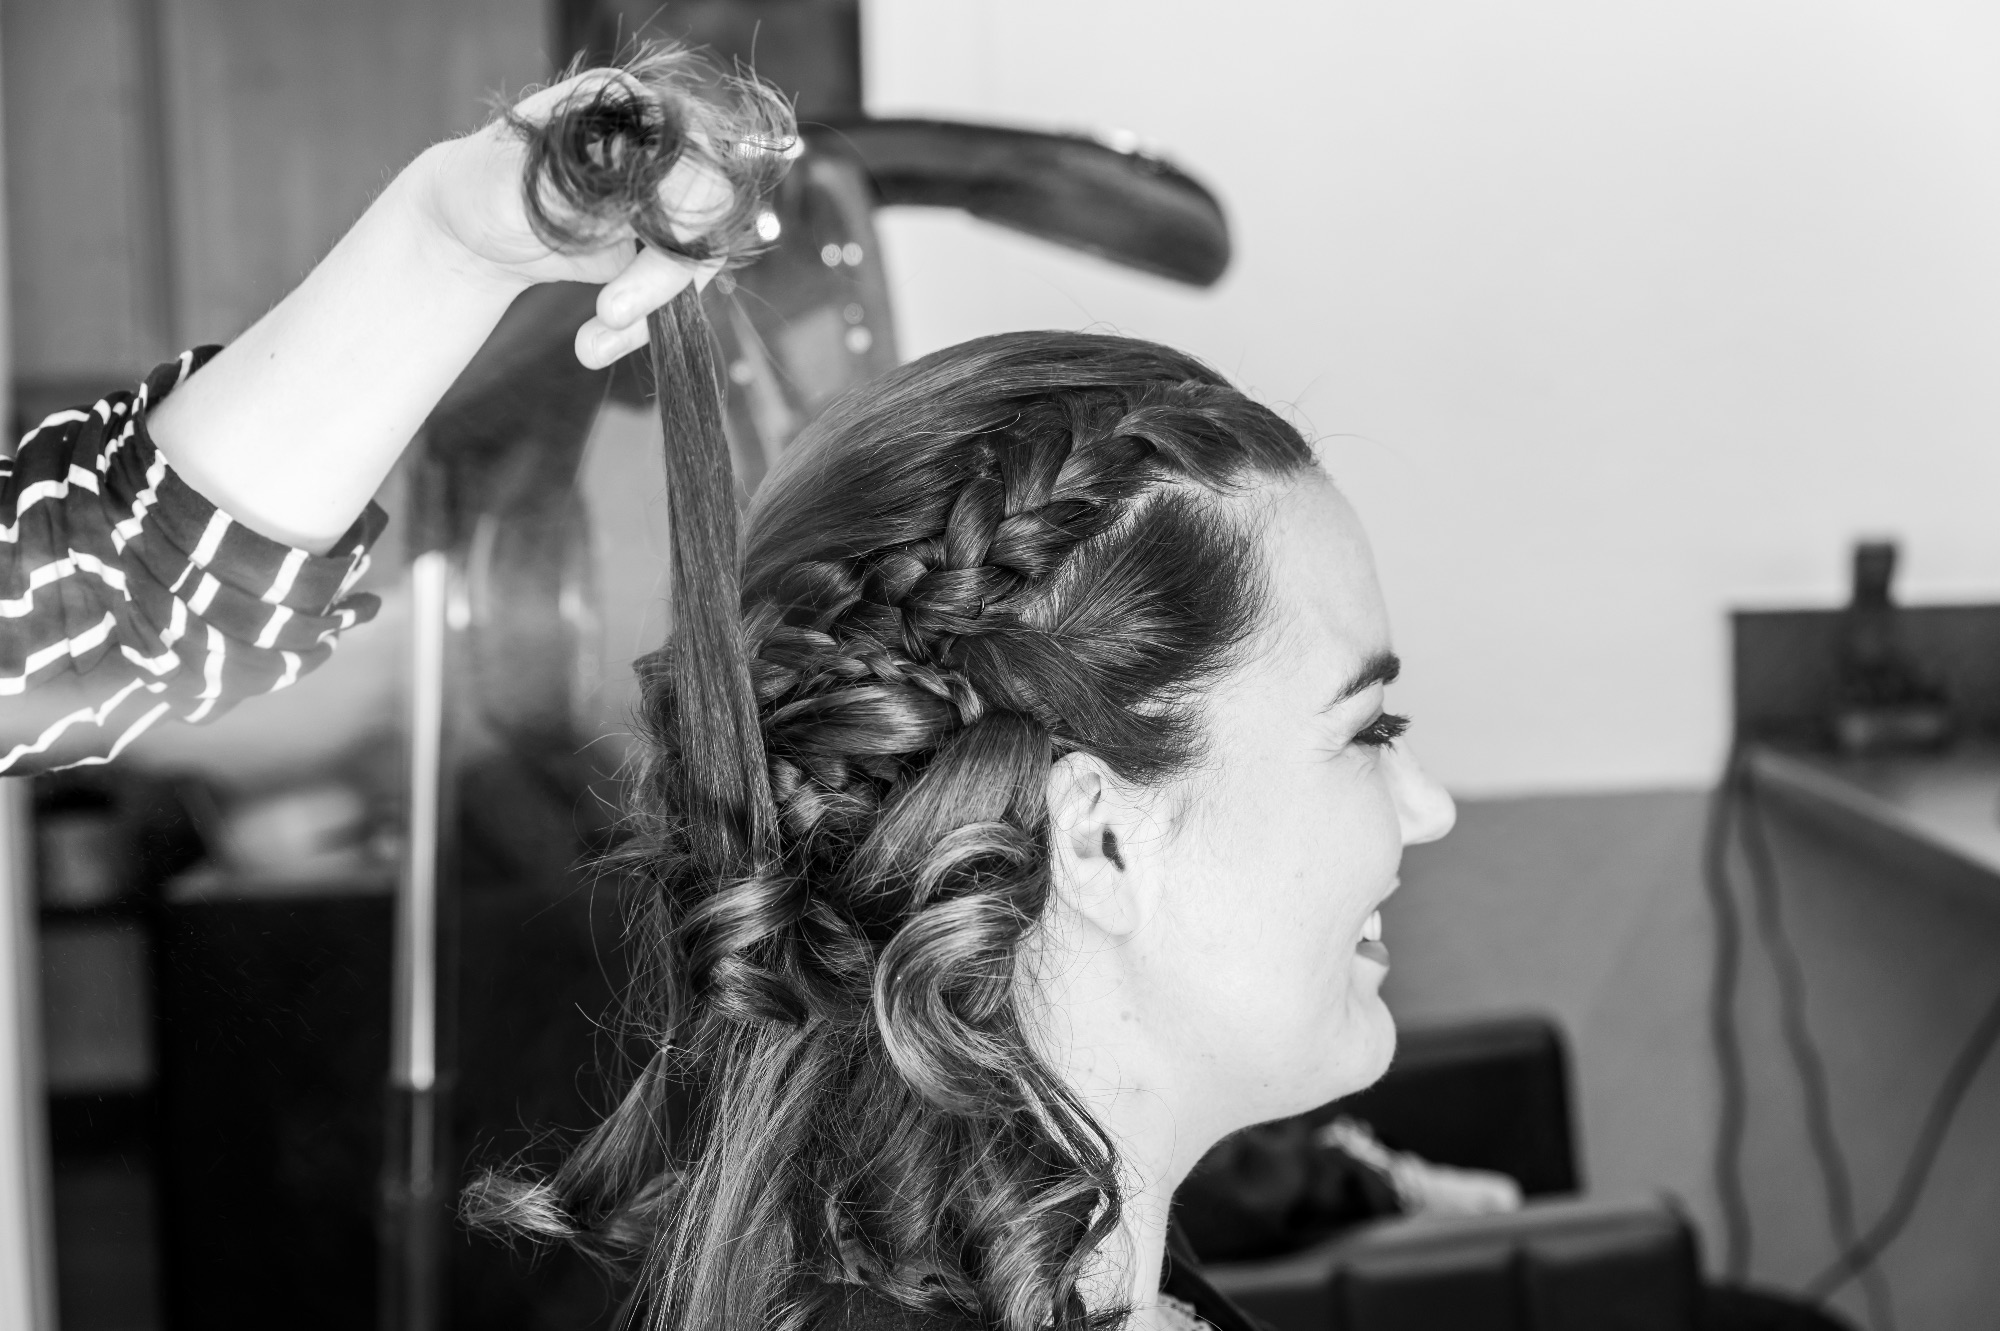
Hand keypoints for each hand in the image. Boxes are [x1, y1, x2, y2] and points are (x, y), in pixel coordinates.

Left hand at [415, 68, 731, 368]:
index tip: (644, 252)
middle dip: (661, 276)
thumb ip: (587, 184)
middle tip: (610, 314)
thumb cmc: (482, 187)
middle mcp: (661, 150)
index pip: (694, 158)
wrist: (468, 229)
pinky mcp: (659, 249)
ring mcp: (666, 202)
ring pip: (695, 260)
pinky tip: (595, 346)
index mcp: (632, 110)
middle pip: (705, 215)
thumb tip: (643, 194)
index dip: (683, 210)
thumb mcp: (522, 182)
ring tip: (590, 347)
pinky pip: (674, 293)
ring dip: (650, 311)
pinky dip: (642, 325)